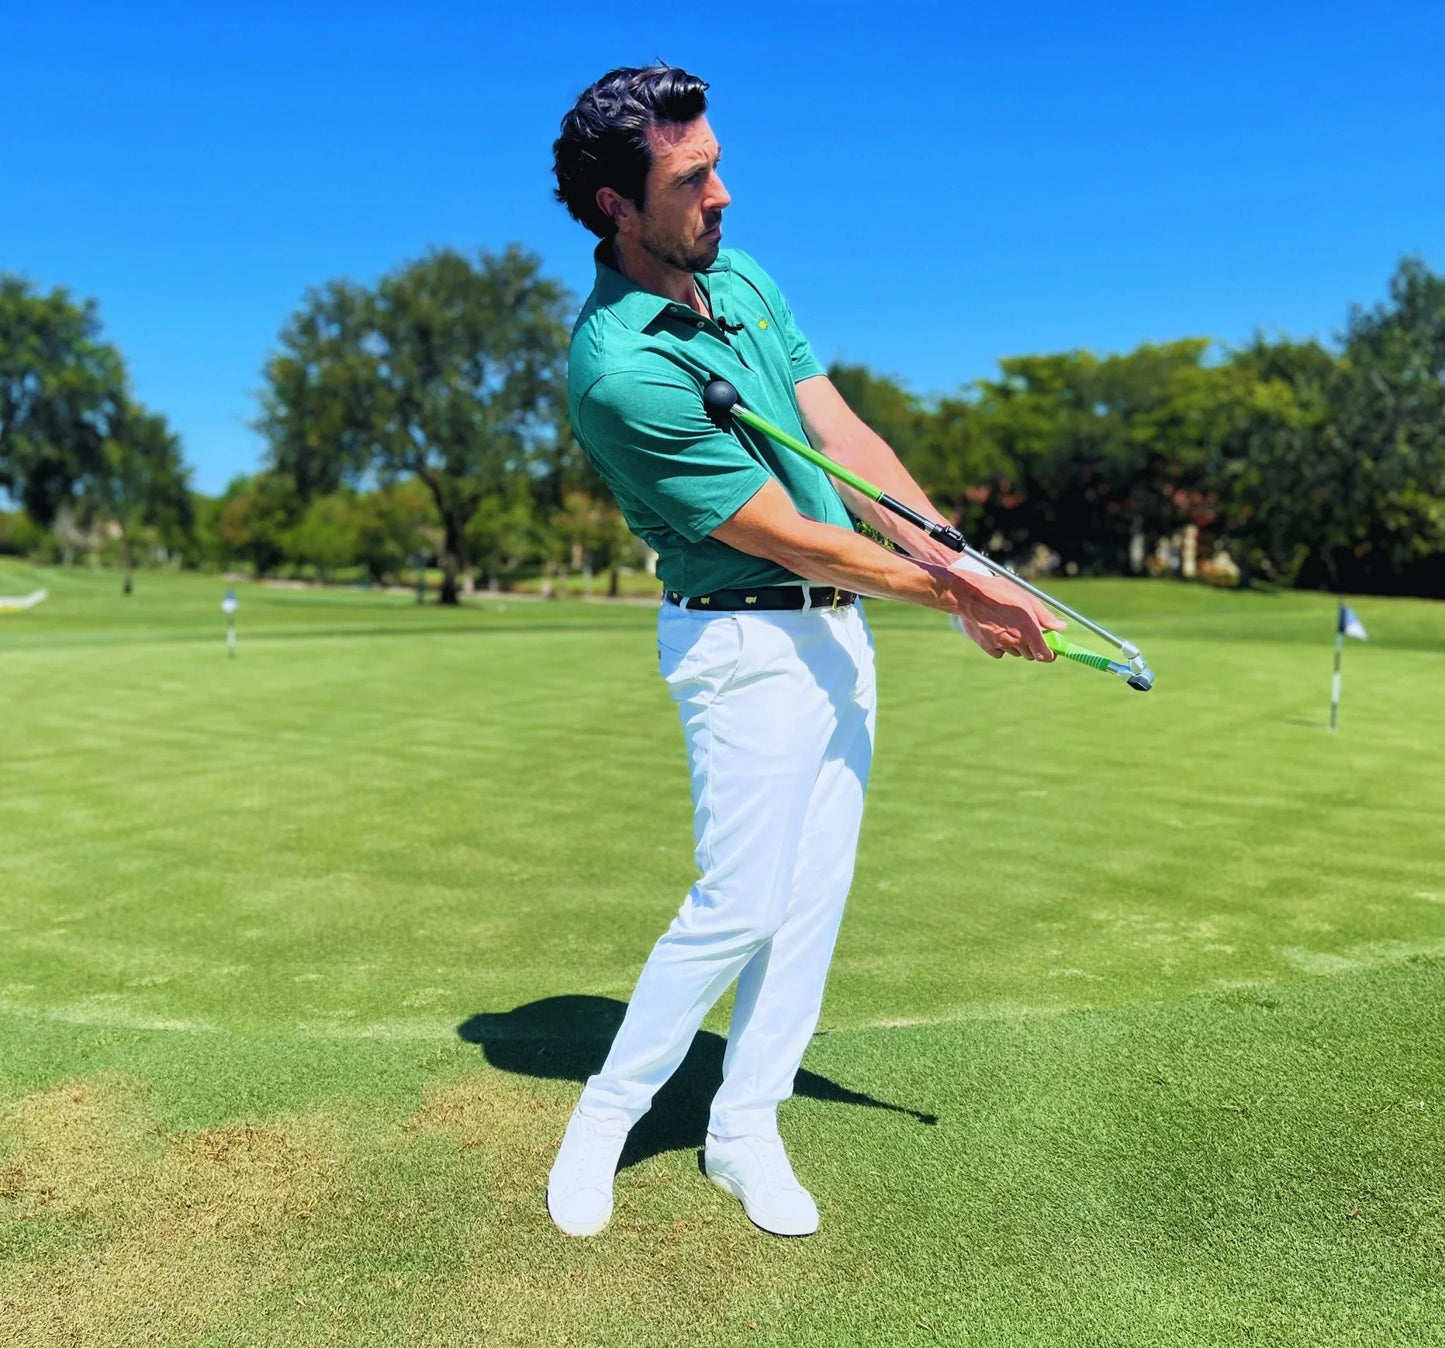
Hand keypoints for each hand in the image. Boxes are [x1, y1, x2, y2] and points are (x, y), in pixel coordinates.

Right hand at [946, 564, 1063, 659]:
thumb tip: (1061, 627)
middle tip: (1029, 631)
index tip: (1052, 649)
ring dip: (1017, 644)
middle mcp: (1015, 641)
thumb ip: (1045, 616)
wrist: (969, 596)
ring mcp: (1000, 645)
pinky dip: (1002, 646)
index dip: (1050, 654)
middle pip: (1030, 654)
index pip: (1044, 655)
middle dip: (1033, 646)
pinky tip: (997, 630)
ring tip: (1010, 625)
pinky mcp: (987, 647)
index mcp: (1028, 630)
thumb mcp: (1027, 598)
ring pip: (1015, 652)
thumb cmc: (999, 592)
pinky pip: (1000, 652)